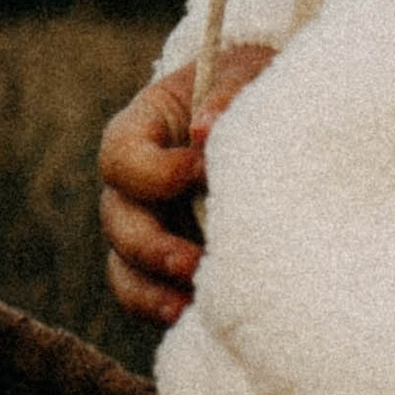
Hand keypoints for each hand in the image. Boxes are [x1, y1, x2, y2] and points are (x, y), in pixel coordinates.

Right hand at [100, 44, 274, 327]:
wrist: (276, 122)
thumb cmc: (254, 88)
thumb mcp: (246, 75)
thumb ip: (229, 94)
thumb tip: (206, 130)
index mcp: (142, 130)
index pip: (121, 155)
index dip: (153, 171)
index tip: (202, 171)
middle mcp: (135, 185)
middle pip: (117, 221)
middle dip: (151, 246)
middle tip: (193, 262)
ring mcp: (150, 226)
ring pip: (124, 268)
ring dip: (151, 290)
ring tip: (190, 307)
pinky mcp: (170, 261)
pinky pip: (149, 294)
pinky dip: (165, 308)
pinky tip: (199, 318)